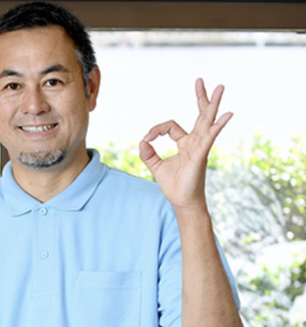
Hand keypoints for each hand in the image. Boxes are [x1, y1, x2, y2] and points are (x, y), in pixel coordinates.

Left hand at [139, 78, 232, 211]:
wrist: (182, 202)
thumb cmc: (174, 185)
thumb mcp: (155, 166)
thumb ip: (148, 153)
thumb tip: (142, 141)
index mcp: (185, 143)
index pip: (170, 126)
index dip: (155, 130)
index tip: (146, 140)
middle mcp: (195, 142)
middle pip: (199, 115)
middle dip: (200, 98)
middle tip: (200, 81)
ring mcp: (200, 147)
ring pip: (207, 121)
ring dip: (213, 104)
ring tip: (220, 87)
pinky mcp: (201, 154)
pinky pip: (211, 137)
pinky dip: (218, 125)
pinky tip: (227, 115)